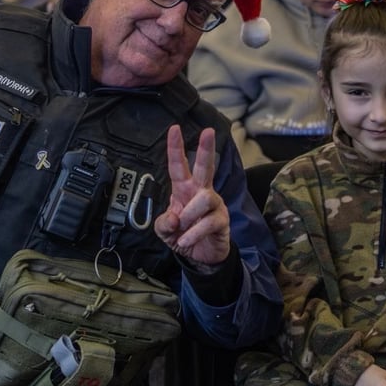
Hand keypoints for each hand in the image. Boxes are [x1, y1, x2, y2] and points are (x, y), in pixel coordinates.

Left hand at [154, 126, 230, 266]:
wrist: (198, 257)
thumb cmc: (182, 236)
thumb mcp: (165, 231)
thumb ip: (163, 223)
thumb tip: (173, 218)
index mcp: (183, 189)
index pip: (179, 166)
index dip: (176, 148)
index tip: (174, 129)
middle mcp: (200, 192)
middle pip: (204, 167)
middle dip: (206, 149)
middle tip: (208, 131)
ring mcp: (214, 205)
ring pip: (204, 198)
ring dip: (189, 214)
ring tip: (182, 227)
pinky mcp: (222, 220)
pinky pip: (208, 222)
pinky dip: (193, 233)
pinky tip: (186, 240)